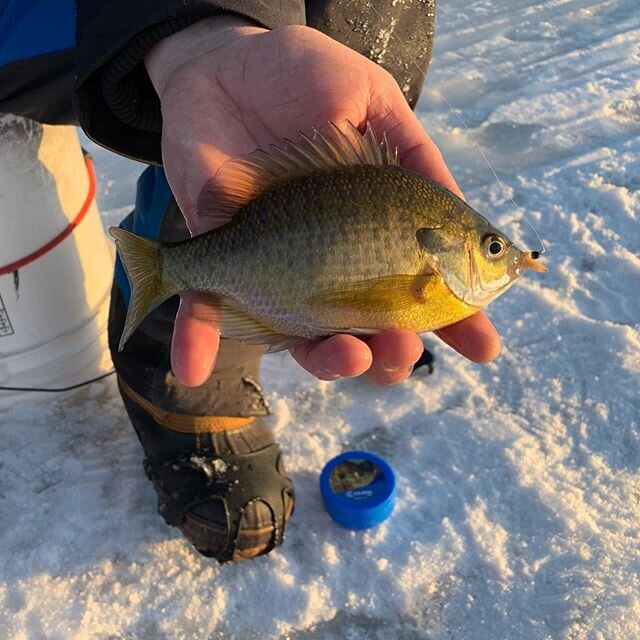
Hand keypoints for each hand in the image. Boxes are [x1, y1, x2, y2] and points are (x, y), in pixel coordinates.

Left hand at [145, 17, 499, 386]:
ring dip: (329, 360)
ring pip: (303, 336)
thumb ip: (408, 151)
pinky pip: (204, 312)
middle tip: (403, 347)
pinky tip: (193, 369)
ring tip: (350, 355)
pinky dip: (198, 344)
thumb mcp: (368, 98)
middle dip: (392, 351)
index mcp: (372, 228)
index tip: (483, 348)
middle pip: (368, 327)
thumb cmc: (301, 76)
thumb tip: (451, 209)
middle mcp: (330, 261)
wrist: (221, 65)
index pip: (422, 283)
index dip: (456, 320)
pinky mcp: (219, 261)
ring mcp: (275, 268)